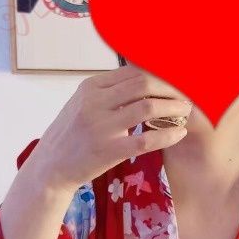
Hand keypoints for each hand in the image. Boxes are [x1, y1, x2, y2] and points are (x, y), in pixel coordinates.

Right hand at [33, 64, 191, 192]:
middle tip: (187, 94)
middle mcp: (94, 102)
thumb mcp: (82, 104)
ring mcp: (101, 127)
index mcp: (90, 87)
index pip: (133, 71)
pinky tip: (179, 134)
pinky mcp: (108, 150)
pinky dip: (167, 135)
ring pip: (148, 108)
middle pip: (144, 84)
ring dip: (173, 108)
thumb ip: (109, 91)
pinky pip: (146, 139)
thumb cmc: (71, 135)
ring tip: (186, 111)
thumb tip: (143, 77)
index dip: (160, 74)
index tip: (178, 79)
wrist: (50, 167)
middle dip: (171, 87)